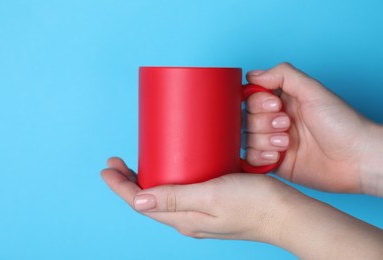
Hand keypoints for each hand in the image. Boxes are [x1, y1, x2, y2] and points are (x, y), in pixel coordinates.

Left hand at [101, 157, 382, 258]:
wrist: (286, 213)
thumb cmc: (253, 203)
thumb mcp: (211, 197)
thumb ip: (175, 198)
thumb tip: (136, 200)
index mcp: (184, 218)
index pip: (140, 203)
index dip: (120, 186)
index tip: (107, 168)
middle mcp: (188, 219)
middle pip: (148, 201)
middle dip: (129, 183)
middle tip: (117, 162)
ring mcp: (200, 214)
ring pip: (163, 198)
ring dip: (146, 182)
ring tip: (137, 165)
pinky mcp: (212, 205)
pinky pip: (180, 194)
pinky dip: (168, 181)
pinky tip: (172, 170)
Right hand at [247, 63, 382, 194]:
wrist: (357, 158)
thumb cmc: (342, 123)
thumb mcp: (313, 91)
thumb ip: (283, 75)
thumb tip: (252, 74)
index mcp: (284, 101)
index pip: (252, 98)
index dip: (258, 102)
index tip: (276, 105)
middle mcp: (276, 121)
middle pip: (247, 119)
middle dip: (264, 122)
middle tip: (287, 125)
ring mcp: (275, 143)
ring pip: (248, 139)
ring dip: (265, 140)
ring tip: (287, 143)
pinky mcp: (276, 163)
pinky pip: (251, 159)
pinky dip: (260, 157)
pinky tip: (278, 156)